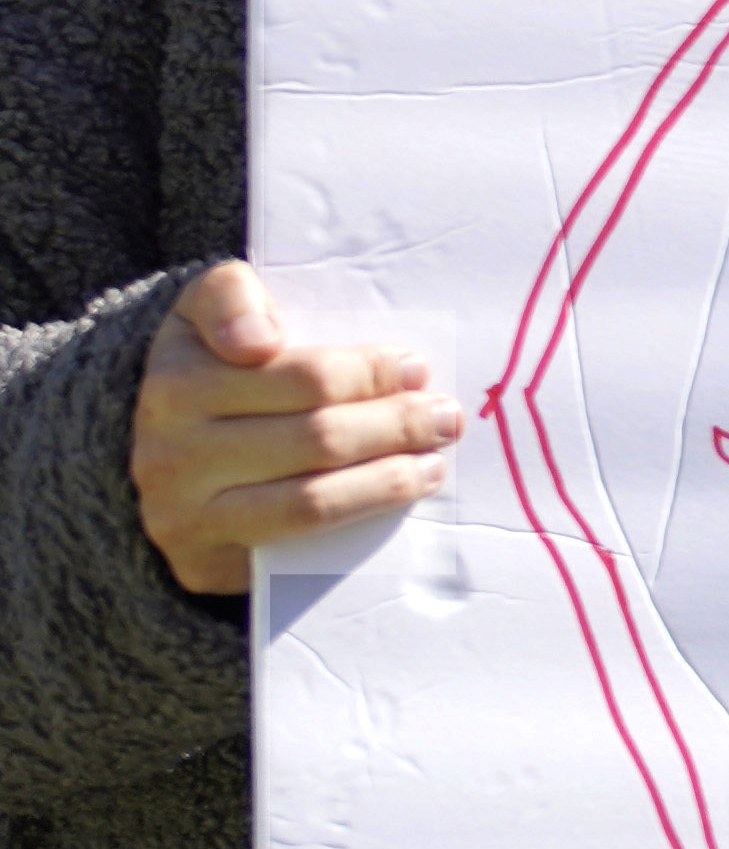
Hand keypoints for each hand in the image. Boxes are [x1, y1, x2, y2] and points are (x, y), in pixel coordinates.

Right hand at [127, 262, 457, 597]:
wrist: (169, 467)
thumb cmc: (222, 376)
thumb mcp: (217, 316)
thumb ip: (236, 297)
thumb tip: (261, 340)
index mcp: (179, 364)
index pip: (285, 365)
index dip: (360, 368)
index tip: (413, 366)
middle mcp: (166, 433)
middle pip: (315, 430)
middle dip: (395, 421)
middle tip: (443, 413)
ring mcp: (177, 499)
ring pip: (311, 489)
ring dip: (391, 473)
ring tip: (434, 452)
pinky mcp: (199, 552)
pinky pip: (298, 531)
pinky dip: (364, 506)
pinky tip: (405, 486)